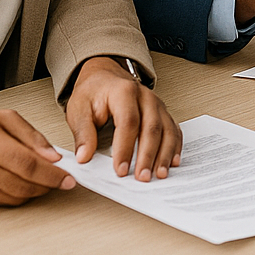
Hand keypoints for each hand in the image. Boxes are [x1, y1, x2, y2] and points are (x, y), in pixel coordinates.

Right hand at [0, 105, 73, 207]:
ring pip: (11, 197)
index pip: (26, 164)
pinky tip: (20, 184)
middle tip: (62, 181)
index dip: (52, 174)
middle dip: (47, 185)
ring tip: (43, 181)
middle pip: (21, 184)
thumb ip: (31, 136)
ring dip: (33, 192)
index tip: (69, 177)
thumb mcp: (0, 116)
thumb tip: (54, 157)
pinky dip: (14, 195)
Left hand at [66, 57, 182, 181]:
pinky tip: (172, 162)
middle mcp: (145, 97)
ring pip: (167, 130)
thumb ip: (83, 133)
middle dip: (148, 155)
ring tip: (160, 174)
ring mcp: (157, 105)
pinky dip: (175, 147)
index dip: (125, 148)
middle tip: (142, 177)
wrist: (105, 77)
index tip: (120, 169)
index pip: (128, 122)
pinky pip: (174, 130)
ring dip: (165, 154)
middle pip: (152, 127)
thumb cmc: (93, 93)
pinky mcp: (162, 113)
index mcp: (123, 92)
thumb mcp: (79, 110)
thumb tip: (84, 157)